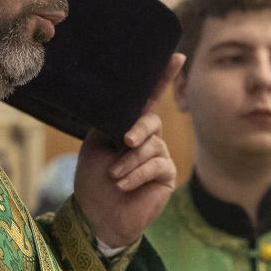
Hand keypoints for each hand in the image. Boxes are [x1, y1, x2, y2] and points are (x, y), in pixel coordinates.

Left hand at [72, 53, 185, 247]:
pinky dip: (136, 174)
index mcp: (129, 125)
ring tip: (114, 176)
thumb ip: (113, 125)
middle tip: (124, 143)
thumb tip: (132, 121)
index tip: (176, 57)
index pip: (149, 98)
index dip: (163, 77)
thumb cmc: (93, 178)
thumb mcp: (97, 144)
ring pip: (151, 146)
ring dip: (129, 162)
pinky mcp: (166, 176)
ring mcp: (159, 156)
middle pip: (151, 121)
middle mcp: (148, 138)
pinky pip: (156, 165)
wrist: (96, 214)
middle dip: (138, 130)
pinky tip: (123, 185)